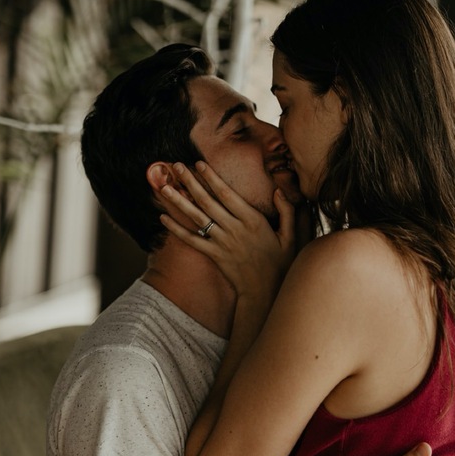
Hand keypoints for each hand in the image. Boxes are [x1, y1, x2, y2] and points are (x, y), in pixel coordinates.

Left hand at [159, 161, 295, 298]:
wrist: (266, 291)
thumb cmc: (280, 263)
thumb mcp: (291, 237)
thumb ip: (287, 212)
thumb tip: (279, 191)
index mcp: (253, 220)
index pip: (227, 194)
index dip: (212, 177)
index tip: (199, 164)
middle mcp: (235, 228)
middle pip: (208, 201)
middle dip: (191, 182)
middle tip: (177, 166)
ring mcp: (222, 242)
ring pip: (197, 218)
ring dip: (179, 201)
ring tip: (164, 187)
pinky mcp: (214, 255)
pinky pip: (192, 240)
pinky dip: (177, 229)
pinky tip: (163, 218)